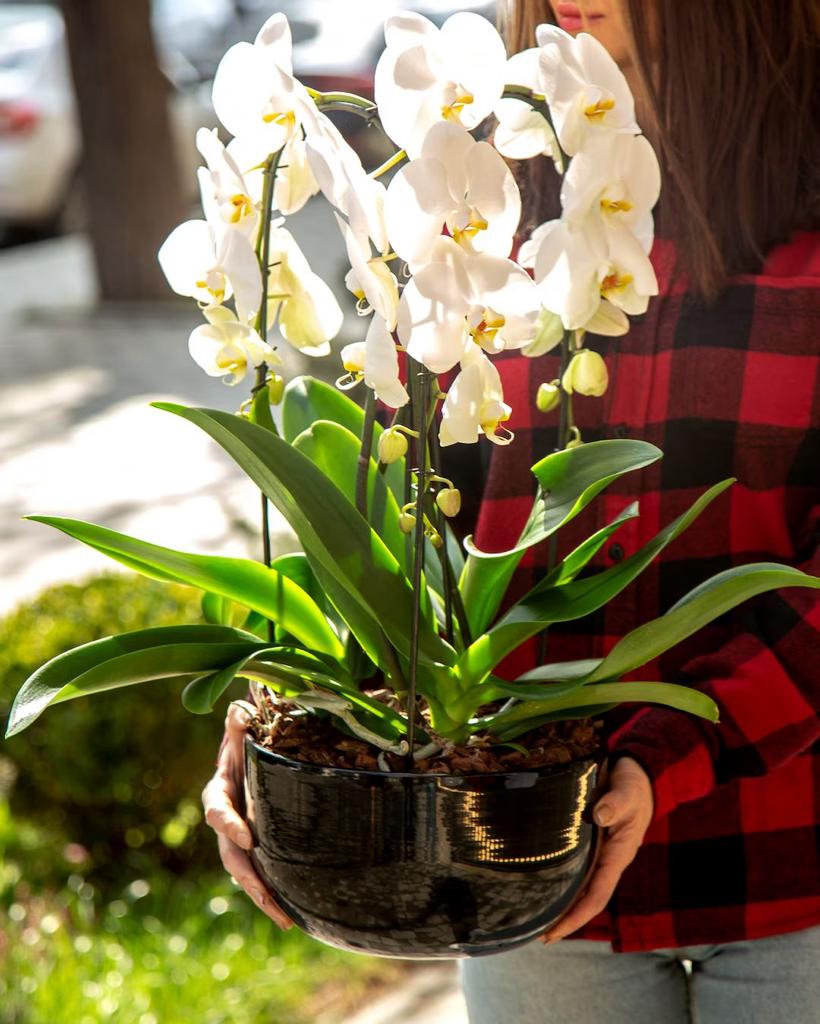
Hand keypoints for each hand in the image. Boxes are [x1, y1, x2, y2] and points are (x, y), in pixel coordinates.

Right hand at [202, 701, 292, 928]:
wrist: (247, 756)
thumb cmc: (245, 742)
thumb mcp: (240, 730)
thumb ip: (238, 722)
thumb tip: (238, 711)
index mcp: (218, 792)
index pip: (217, 810)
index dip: (229, 824)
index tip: (247, 837)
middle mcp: (225, 822)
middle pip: (231, 854)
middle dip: (247, 876)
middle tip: (264, 892)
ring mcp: (239, 840)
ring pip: (246, 873)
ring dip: (263, 897)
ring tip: (285, 919)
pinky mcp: (255, 851)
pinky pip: (262, 875)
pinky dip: (273, 896)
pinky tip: (293, 916)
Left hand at [540, 756, 652, 942]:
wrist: (640, 776)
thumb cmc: (633, 786)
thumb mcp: (628, 792)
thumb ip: (615, 803)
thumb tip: (598, 815)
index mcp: (618, 854)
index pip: (597, 895)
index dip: (576, 916)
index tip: (556, 932)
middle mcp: (608, 859)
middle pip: (585, 898)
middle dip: (564, 919)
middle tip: (538, 935)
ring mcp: (600, 853)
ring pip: (579, 886)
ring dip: (561, 903)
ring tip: (535, 917)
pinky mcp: (591, 842)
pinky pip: (575, 867)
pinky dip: (561, 879)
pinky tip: (544, 882)